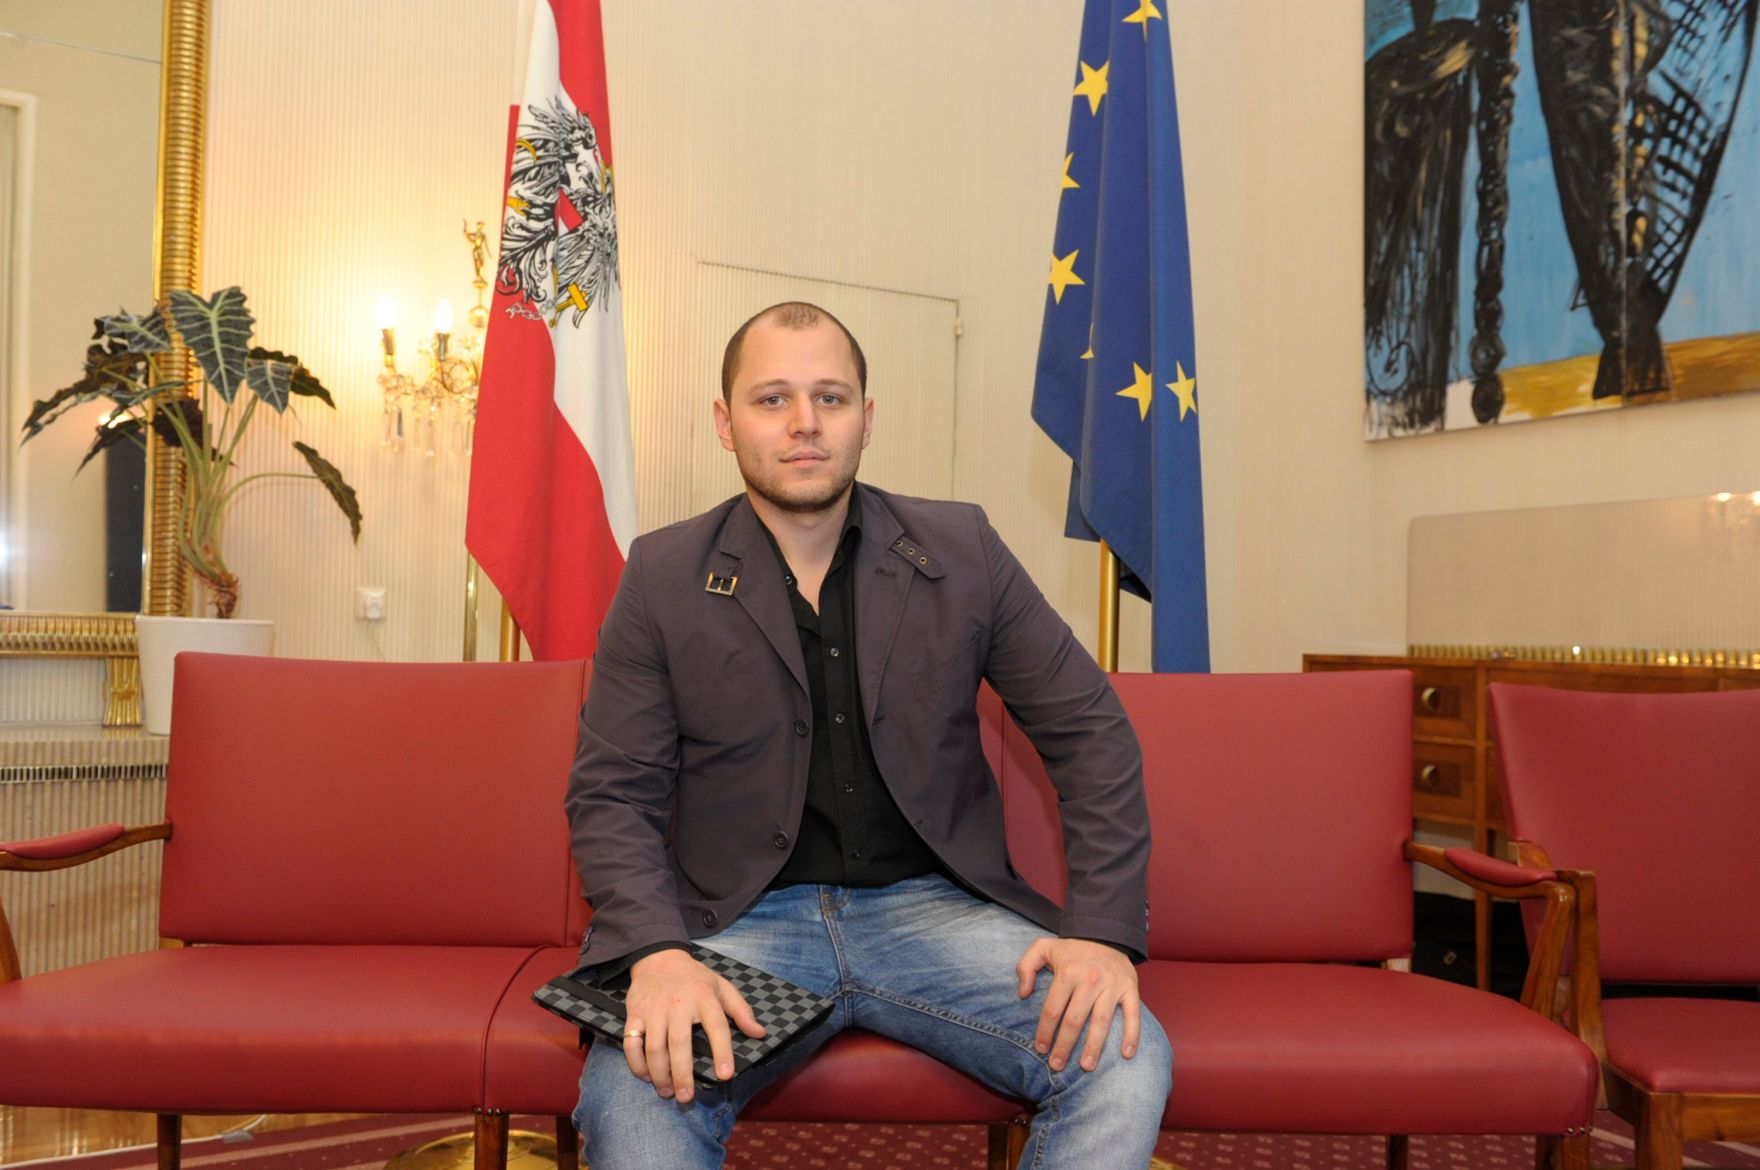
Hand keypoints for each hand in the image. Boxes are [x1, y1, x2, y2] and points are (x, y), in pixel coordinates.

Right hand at [622, 949, 765, 1101]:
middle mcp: (678, 1004)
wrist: (659, 957)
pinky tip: (646, 1076)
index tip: (725, 1075)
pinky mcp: (635, 1014)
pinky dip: (636, 1064)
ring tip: (667, 1092)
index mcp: (704, 997)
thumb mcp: (722, 986)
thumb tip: (759, 1033)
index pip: (717, 1026)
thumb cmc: (695, 978)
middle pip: (680, 1044)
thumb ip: (741, 1011)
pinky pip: (631, 1043)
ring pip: (654, 1048)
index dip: (722, 1052)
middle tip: (686, 1097)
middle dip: (682, 1074)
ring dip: (659, 1074)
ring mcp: (654, 1010)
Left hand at [1015, 937, 1140, 1072]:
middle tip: (1057, 1065)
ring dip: (1094, 1047)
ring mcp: (1112, 985)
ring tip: (1086, 1067)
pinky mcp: (1130, 989)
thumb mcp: (1043, 947)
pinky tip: (1126, 1054)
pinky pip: (1133, 1015)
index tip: (1041, 1049)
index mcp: (1068, 972)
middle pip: (1075, 1020)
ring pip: (1102, 1022)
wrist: (1107, 933)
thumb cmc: (1072, 949)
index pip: (1053, 1009)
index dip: (1045, 1031)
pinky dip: (1132, 1035)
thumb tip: (1023, 994)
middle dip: (1065, 1046)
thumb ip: (1025, 966)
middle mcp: (1091, 980)